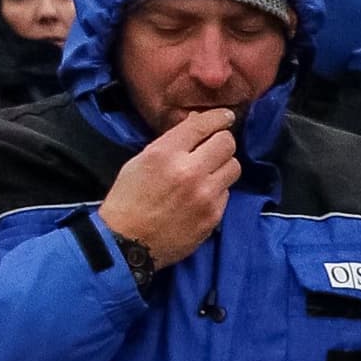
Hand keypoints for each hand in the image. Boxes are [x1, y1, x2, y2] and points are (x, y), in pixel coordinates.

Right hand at [99, 107, 240, 265]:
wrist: (127, 243)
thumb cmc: (128, 199)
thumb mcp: (140, 161)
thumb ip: (171, 141)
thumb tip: (197, 122)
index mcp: (165, 153)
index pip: (203, 125)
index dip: (219, 117)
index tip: (226, 117)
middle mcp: (189, 171)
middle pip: (227, 143)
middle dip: (222, 141)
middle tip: (215, 146)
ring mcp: (205, 195)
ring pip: (234, 167)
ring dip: (223, 166)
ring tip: (209, 172)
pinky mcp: (214, 216)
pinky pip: (227, 193)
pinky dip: (218, 190)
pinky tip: (202, 195)